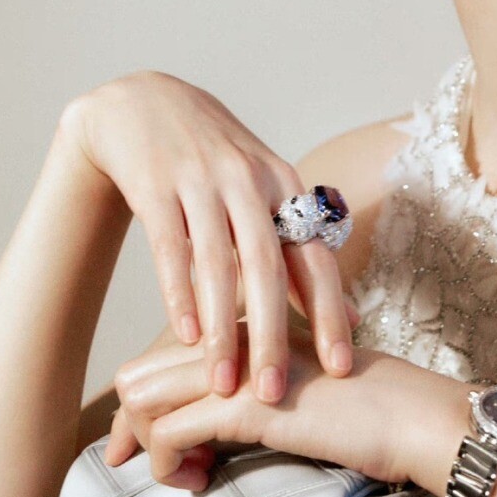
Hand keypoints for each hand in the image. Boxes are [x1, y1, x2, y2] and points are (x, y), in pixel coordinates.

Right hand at [58, 71, 358, 402]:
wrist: (140, 102)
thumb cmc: (212, 160)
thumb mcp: (265, 192)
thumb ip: (304, 252)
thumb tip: (356, 315)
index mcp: (283, 186)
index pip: (315, 257)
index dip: (330, 313)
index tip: (341, 367)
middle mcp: (248, 181)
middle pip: (268, 267)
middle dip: (273, 335)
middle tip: (275, 394)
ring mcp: (200, 180)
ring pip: (218, 265)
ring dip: (221, 330)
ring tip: (223, 385)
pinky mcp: (154, 183)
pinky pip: (170, 247)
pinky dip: (179, 293)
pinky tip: (186, 336)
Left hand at [104, 319, 456, 490]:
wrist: (412, 417)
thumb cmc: (368, 412)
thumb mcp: (298, 391)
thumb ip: (255, 391)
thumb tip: (211, 428)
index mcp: (245, 323)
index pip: (162, 356)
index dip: (143, 405)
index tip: (146, 447)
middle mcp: (232, 333)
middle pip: (137, 374)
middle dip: (131, 427)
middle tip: (153, 466)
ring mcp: (236, 365)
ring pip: (140, 399)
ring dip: (151, 447)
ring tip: (190, 475)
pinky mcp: (243, 402)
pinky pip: (169, 433)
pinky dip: (169, 466)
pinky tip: (201, 481)